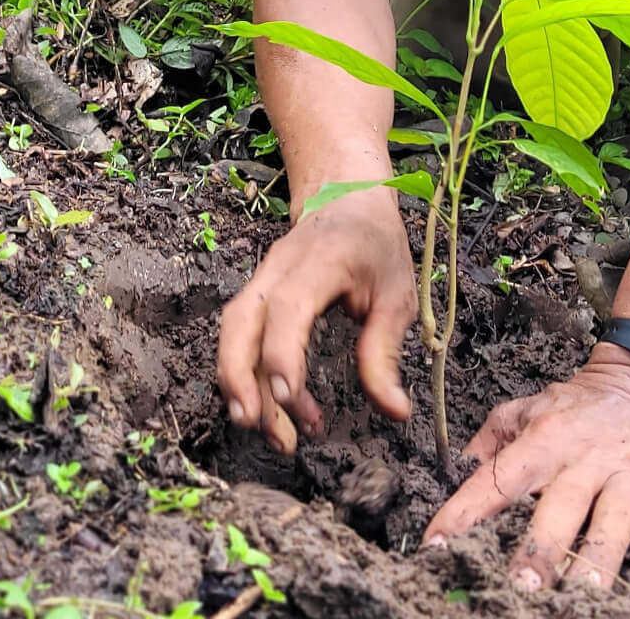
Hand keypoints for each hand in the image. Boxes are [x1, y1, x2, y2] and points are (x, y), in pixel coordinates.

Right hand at [216, 185, 417, 453]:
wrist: (348, 199)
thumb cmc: (376, 247)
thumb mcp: (397, 296)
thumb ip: (386, 353)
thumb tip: (395, 413)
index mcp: (321, 260)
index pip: (288, 306)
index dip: (282, 353)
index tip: (288, 397)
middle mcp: (279, 268)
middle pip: (240, 320)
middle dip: (240, 376)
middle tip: (257, 427)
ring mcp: (261, 278)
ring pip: (232, 330)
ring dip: (239, 382)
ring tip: (267, 430)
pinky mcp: (255, 293)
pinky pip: (238, 333)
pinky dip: (244, 371)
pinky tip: (269, 407)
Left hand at [422, 346, 629, 609]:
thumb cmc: (580, 406)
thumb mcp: (528, 409)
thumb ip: (491, 440)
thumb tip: (455, 472)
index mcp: (545, 441)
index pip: (498, 478)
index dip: (465, 510)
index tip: (437, 545)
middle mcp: (587, 460)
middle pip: (561, 506)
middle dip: (543, 545)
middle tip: (524, 581)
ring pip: (616, 521)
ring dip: (603, 558)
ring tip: (590, 593)